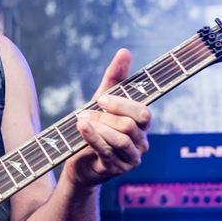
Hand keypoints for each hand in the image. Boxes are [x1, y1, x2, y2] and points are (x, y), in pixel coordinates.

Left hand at [66, 48, 149, 187]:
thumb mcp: (101, 102)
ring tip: (80, 122)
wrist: (78, 163)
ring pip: (119, 138)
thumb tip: (125, 51)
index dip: (122, 104)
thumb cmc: (94, 129)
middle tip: (85, 113)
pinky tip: (81, 128)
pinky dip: (92, 137)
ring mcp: (130, 159)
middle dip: (105, 116)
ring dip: (97, 127)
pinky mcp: (115, 169)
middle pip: (130, 125)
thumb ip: (115, 78)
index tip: (101, 99)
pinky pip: (106, 150)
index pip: (143, 112)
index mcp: (142, 127)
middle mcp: (141, 143)